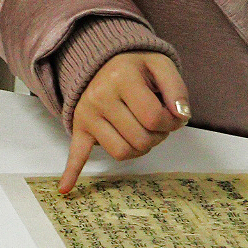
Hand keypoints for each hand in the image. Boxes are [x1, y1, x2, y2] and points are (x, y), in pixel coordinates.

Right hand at [59, 52, 190, 192]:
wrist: (101, 59)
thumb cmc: (135, 66)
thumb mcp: (160, 64)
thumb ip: (177, 88)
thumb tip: (181, 116)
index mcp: (121, 77)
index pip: (155, 118)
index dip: (172, 123)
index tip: (174, 117)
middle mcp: (100, 96)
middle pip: (139, 140)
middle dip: (157, 137)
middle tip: (158, 125)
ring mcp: (87, 114)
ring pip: (120, 153)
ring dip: (139, 149)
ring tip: (142, 133)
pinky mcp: (79, 127)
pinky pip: (76, 153)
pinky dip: (71, 171)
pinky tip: (65, 188)